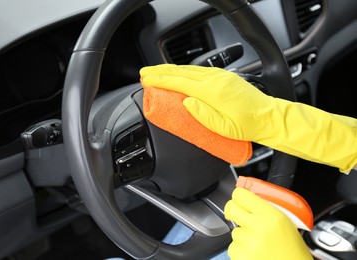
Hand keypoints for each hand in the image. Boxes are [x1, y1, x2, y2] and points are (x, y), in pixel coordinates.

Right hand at [140, 64, 356, 171]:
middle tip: (145, 74)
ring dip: (171, 70)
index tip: (147, 79)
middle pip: (182, 72)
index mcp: (214, 92)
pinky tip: (178, 73)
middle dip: (161, 72)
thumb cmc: (248, 126)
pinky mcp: (224, 77)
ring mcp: (221, 76)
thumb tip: (186, 103)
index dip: (161, 80)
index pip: (180, 82)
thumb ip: (203, 115)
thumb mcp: (224, 128)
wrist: (269, 117)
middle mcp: (216, 80)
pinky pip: (199, 70)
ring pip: (189, 69)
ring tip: (157, 73)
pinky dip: (184, 71)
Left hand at [225, 187, 312, 259]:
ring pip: (234, 231)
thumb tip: (250, 199)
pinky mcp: (241, 256)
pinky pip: (233, 247)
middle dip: (233, 211)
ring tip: (258, 244)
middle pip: (231, 208)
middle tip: (239, 216)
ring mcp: (248, 243)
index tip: (240, 200)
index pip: (241, 195)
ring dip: (242, 236)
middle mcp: (258, 227)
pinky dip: (241, 250)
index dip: (239, 197)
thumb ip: (267, 209)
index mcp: (271, 215)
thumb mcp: (287, 223)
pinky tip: (254, 253)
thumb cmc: (294, 252)